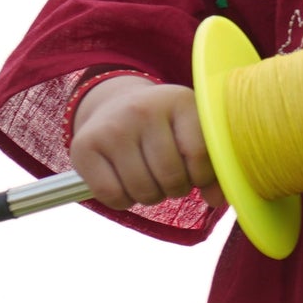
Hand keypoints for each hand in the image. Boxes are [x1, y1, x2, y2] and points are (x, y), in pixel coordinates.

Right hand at [69, 77, 225, 210]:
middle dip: (175, 188)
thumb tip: (217, 199)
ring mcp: (111, 126)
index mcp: (179, 100)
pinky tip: (126, 184)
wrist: (116, 105)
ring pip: (143, 191)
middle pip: (171, 177)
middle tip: (170, 178)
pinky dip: (124, 201)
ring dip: (151, 196)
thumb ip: (212, 165)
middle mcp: (143, 108)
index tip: (196, 173)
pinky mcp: (84, 146)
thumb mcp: (192, 133)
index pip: (199, 154)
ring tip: (150, 179)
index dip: (202, 176)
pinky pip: (112, 196)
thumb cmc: (165, 129)